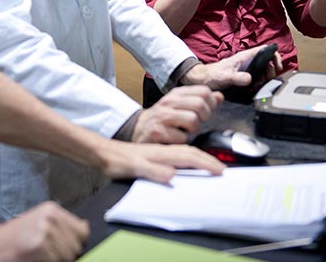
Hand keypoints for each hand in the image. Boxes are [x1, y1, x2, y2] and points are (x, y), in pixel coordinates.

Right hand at [0, 202, 88, 261]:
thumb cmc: (13, 238)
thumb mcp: (38, 222)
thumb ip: (61, 225)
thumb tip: (85, 229)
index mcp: (52, 210)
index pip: (82, 230)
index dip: (76, 242)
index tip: (64, 246)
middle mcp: (51, 218)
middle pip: (77, 246)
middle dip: (66, 254)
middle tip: (45, 252)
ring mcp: (46, 233)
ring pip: (69, 257)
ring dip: (57, 260)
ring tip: (39, 255)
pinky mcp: (41, 248)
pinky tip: (35, 259)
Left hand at [98, 139, 225, 181]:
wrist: (102, 153)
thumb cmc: (116, 160)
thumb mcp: (134, 168)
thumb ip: (152, 171)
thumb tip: (171, 175)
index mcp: (162, 153)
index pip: (189, 157)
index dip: (206, 164)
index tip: (220, 170)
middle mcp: (163, 151)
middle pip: (191, 153)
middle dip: (208, 160)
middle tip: (222, 169)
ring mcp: (159, 153)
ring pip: (185, 153)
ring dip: (200, 158)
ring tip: (211, 165)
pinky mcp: (154, 156)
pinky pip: (177, 157)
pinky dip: (188, 160)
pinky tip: (187, 166)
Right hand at [132, 85, 221, 143]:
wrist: (137, 130)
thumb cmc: (161, 120)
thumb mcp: (179, 106)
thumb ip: (200, 100)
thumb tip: (219, 96)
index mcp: (176, 94)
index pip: (203, 91)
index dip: (210, 103)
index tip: (206, 112)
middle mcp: (169, 102)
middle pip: (200, 104)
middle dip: (204, 117)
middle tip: (196, 124)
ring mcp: (162, 116)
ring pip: (192, 119)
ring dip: (192, 130)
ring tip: (185, 131)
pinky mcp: (158, 132)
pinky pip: (182, 137)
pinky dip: (182, 141)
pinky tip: (175, 139)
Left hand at [180, 46, 283, 90]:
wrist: (203, 80)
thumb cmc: (212, 75)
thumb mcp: (225, 76)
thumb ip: (237, 77)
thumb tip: (249, 79)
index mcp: (245, 57)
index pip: (266, 50)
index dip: (275, 57)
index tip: (277, 68)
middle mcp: (248, 61)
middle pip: (269, 62)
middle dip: (272, 72)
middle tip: (266, 81)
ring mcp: (247, 69)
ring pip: (264, 71)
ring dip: (266, 80)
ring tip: (259, 86)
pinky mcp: (244, 76)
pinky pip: (257, 79)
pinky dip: (259, 84)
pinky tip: (253, 90)